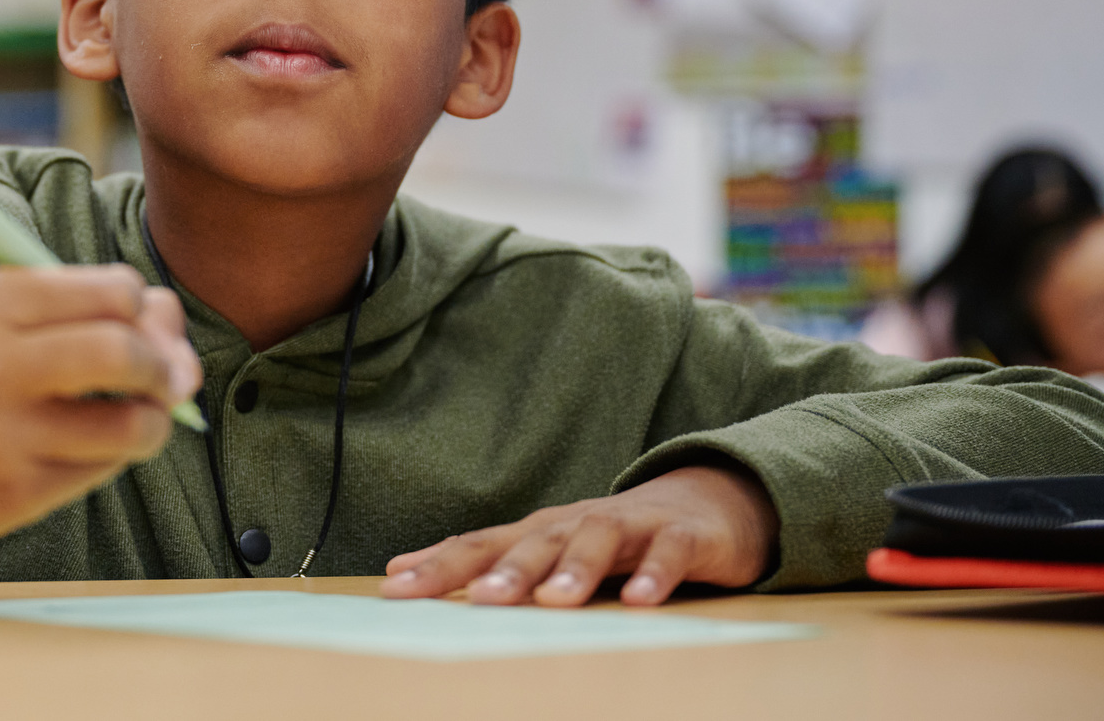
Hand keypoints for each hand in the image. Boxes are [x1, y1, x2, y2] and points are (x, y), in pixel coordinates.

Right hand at [0, 263, 200, 549]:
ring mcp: (1, 434)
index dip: (144, 309)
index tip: (138, 326)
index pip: (115, 290)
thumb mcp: (19, 322)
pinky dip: (117, 456)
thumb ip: (106, 317)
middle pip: (121, 350)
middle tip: (163, 381)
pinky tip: (89, 450)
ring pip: (131, 423)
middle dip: (162, 365)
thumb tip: (184, 362)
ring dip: (154, 422)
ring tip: (139, 421)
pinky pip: (106, 467)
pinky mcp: (16, 491)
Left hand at [380, 464, 778, 606]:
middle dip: (506, 570)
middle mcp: (578, 522)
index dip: (439, 566)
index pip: (481, 545)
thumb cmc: (612, 538)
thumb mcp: (547, 551)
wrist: (707, 504)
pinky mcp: (682, 536)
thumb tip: (401, 571)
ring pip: (598, 540)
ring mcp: (631, 525)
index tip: (396, 588)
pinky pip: (669, 552)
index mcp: (540, 530)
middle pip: (535, 541)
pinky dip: (656, 573)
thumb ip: (481, 562)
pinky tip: (642, 601)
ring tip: (555, 601)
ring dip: (576, 569)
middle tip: (479, 601)